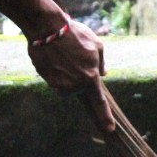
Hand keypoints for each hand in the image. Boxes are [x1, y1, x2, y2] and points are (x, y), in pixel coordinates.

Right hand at [27, 17, 115, 131]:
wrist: (48, 28)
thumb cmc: (75, 34)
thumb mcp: (96, 45)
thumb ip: (101, 63)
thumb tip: (102, 74)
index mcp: (91, 77)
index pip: (99, 102)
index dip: (105, 116)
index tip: (110, 129)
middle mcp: (75, 84)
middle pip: (80, 89)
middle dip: (79, 78)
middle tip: (75, 59)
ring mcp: (59, 84)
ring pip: (66, 85)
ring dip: (66, 75)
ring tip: (64, 55)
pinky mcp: (47, 80)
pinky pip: (55, 80)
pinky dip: (55, 71)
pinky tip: (54, 56)